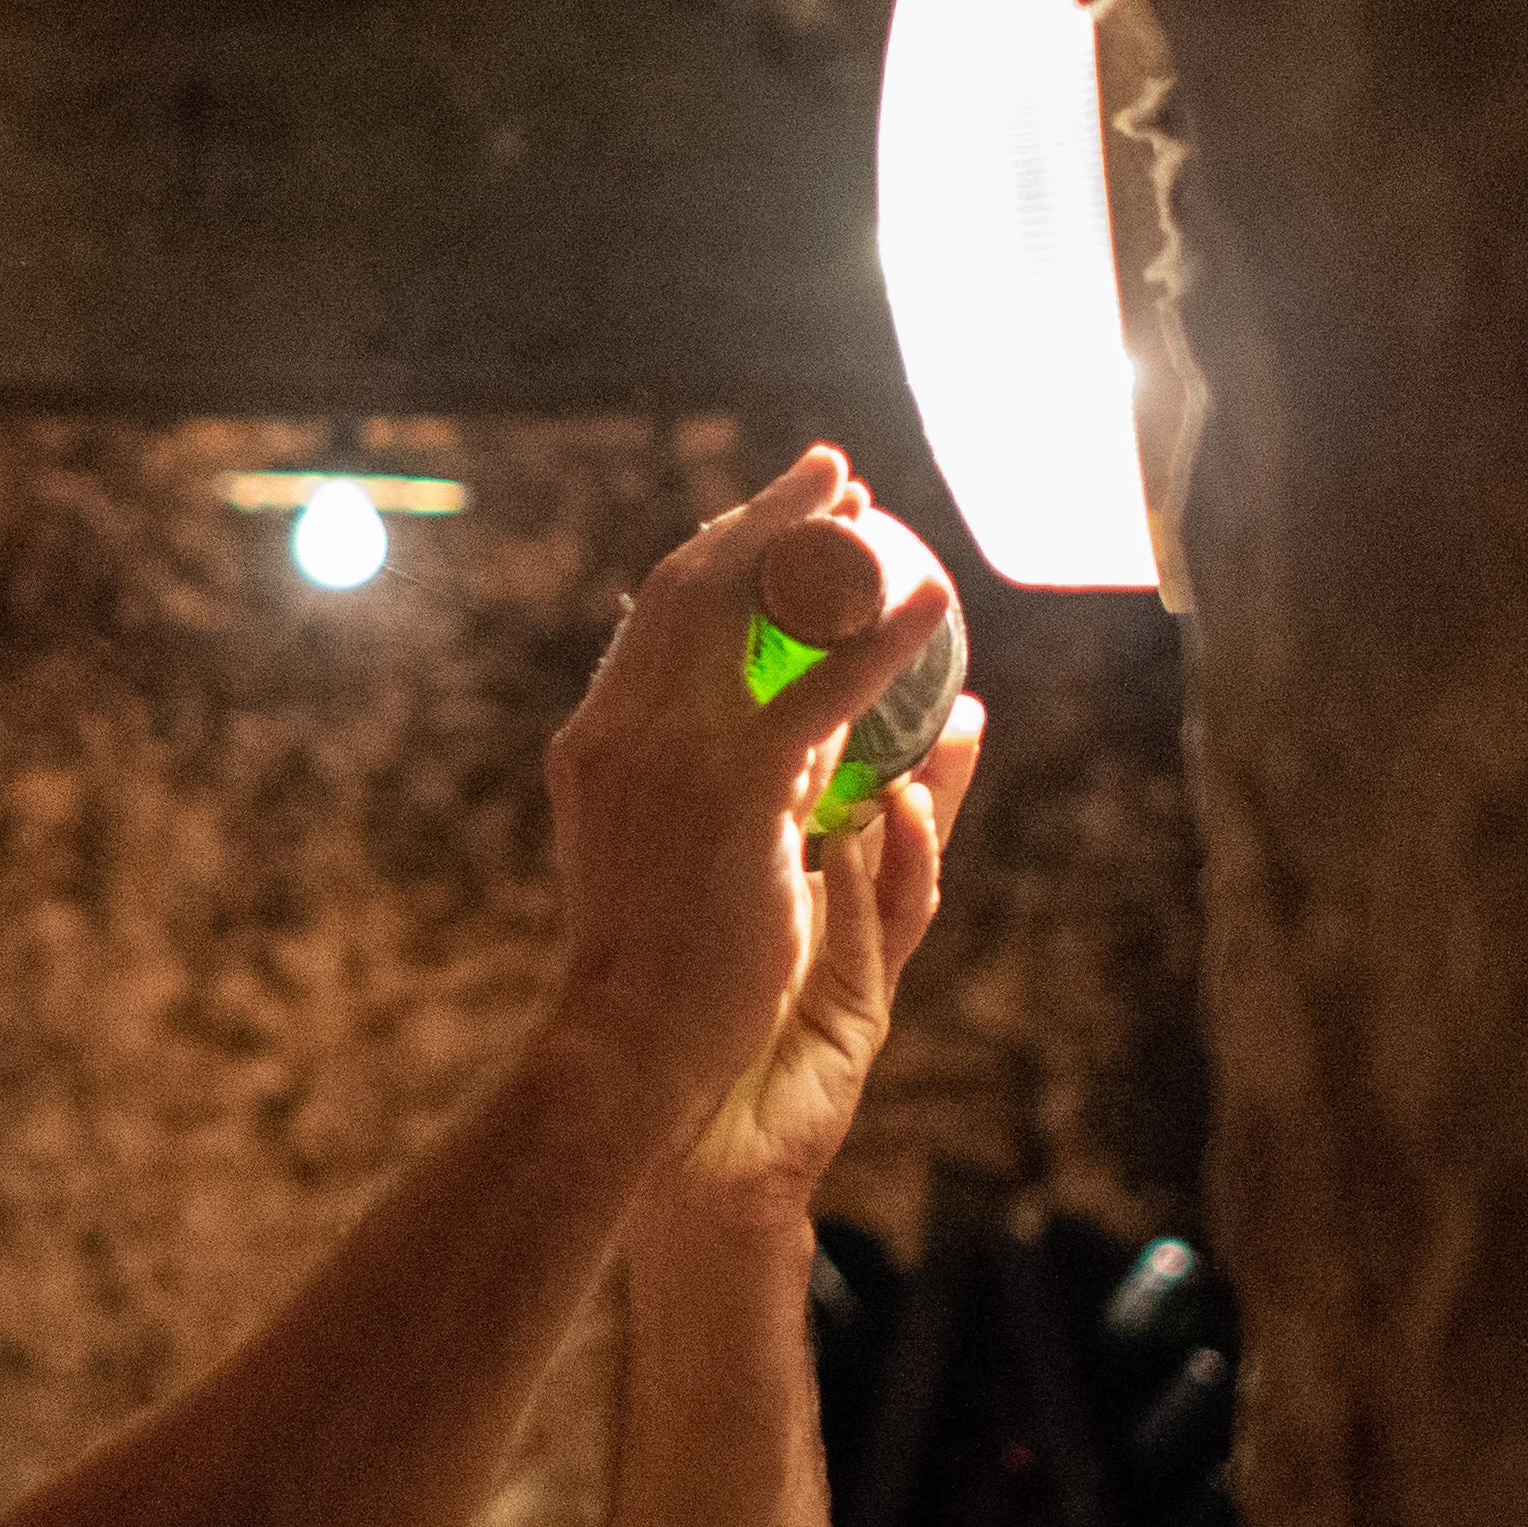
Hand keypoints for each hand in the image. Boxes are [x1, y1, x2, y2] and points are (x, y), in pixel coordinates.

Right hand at [535, 448, 964, 1140]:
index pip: (654, 621)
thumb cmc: (654, 979)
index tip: (773, 525)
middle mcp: (621, 731)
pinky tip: (930, 604)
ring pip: (735, 607)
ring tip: (868, 505)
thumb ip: (741, 800)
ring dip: (809, 546)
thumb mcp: (681, 863)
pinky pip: (821, 694)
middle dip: (762, 518)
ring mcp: (669, 755)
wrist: (625, 1049)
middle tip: (829, 477)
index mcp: (597, 744)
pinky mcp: (734, 792)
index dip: (718, 558)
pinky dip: (880, 640)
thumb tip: (830, 760)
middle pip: (688, 585)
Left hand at [663, 697, 979, 1200]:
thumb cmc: (687, 1010)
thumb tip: (730, 730)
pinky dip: (863, 889)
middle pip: (894, 818)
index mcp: (794, 872)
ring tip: (945, 749)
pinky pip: (869, 943)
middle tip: (959, 691)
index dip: (865, 723)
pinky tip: (859, 839)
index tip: (872, 659)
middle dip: (928, 753)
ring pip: (903, 874)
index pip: (840, 785)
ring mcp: (849, 966)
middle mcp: (832, 912)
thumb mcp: (711, 892)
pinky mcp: (852, 1020)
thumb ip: (742, 825)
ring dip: (924, 812)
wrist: (673, 1130)